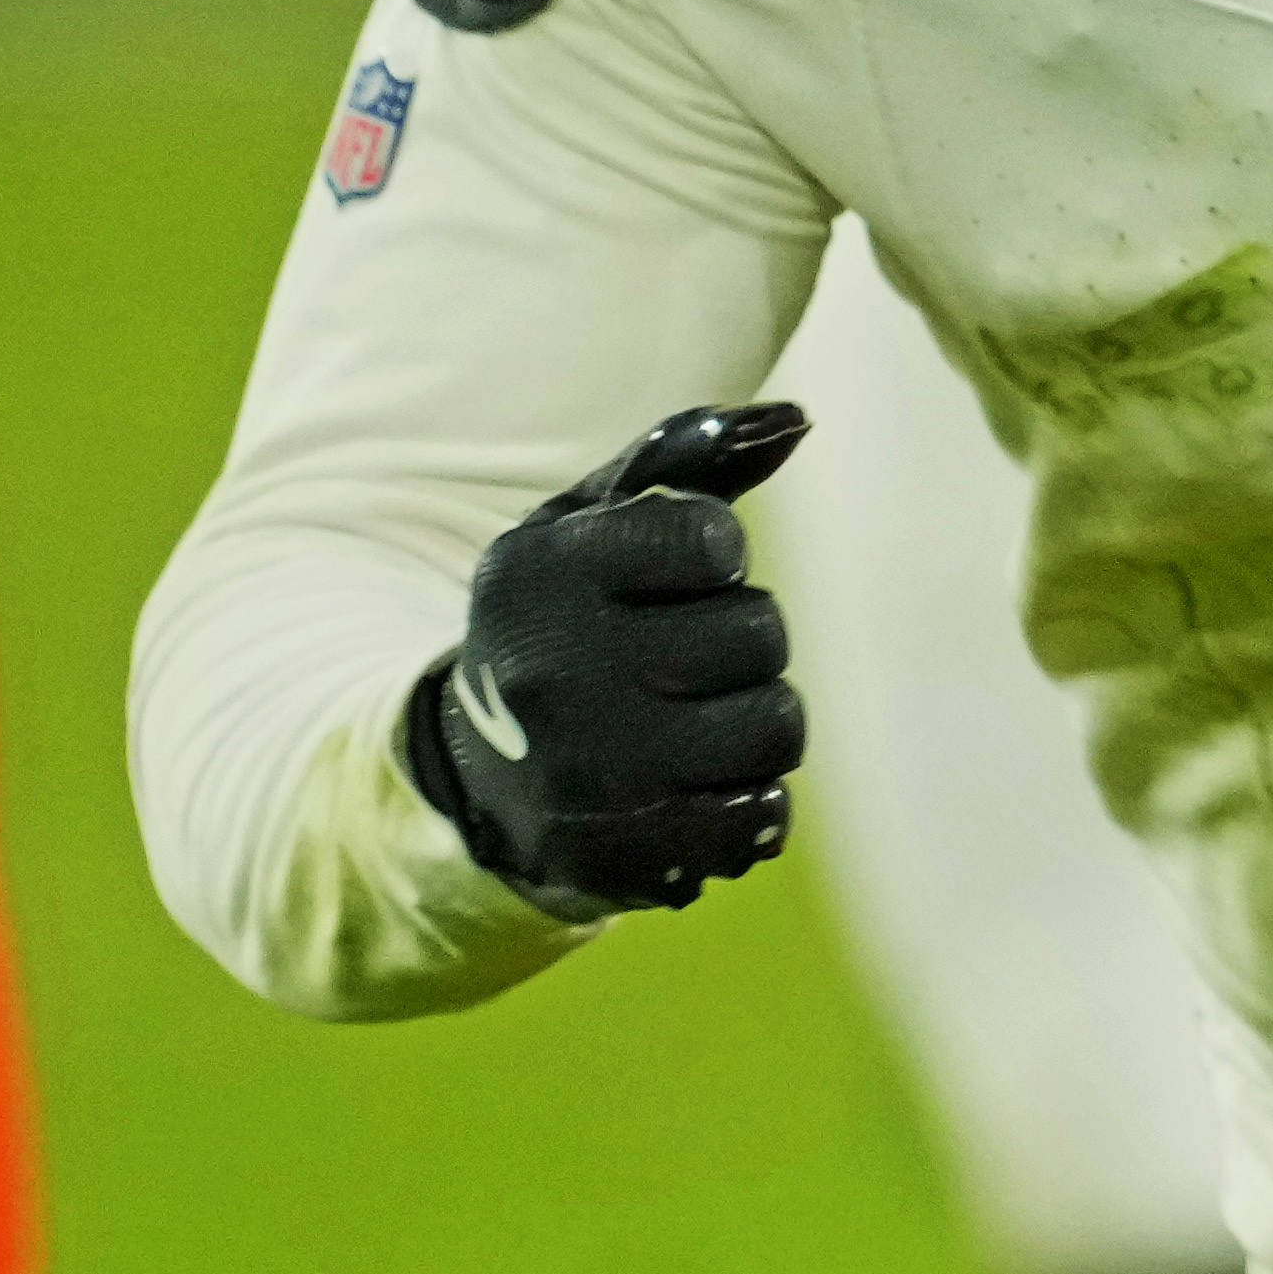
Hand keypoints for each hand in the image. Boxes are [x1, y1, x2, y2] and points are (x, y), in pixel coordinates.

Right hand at [406, 403, 812, 917]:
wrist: (476, 774)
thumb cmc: (562, 621)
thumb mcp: (590, 524)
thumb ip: (689, 456)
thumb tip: (796, 420)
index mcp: (544, 577)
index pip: (714, 542)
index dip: (716, 557)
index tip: (680, 573)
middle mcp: (555, 674)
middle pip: (761, 635)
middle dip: (743, 641)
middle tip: (682, 657)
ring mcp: (587, 772)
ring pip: (776, 727)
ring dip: (754, 721)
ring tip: (692, 720)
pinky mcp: (618, 853)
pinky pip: (762, 818)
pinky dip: (749, 801)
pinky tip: (697, 784)